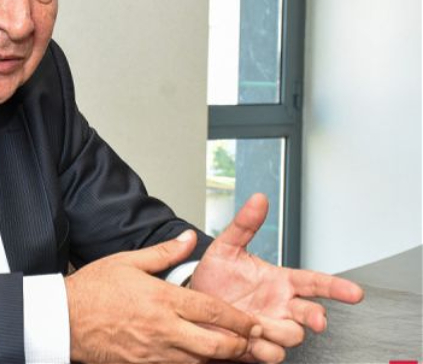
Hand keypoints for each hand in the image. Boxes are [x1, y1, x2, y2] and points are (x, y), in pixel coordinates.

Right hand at [65, 230, 258, 363]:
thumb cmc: (93, 290)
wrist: (64, 320)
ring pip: (201, 362)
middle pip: (216, 345)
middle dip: (239, 345)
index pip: (213, 311)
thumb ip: (165, 252)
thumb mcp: (128, 261)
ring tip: (232, 351)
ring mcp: (156, 352)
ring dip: (220, 358)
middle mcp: (164, 329)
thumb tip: (189, 238)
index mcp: (163, 300)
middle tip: (251, 340)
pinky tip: (199, 359)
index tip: (252, 322)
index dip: (239, 319)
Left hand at [191, 194, 363, 363]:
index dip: (336, 287)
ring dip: (278, 331)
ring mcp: (271, 327)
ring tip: (254, 323)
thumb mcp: (226, 246)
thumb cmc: (214, 275)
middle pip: (311, 314)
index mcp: (280, 281)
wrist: (192, 303)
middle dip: (316, 317)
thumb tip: (259, 199)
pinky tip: (249, 340)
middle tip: (316, 319)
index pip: (315, 283)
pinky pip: (272, 354)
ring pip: (292, 335)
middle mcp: (281, 306)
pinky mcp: (258, 346)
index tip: (355, 293)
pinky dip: (263, 349)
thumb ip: (245, 224)